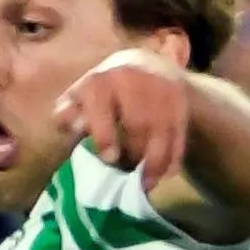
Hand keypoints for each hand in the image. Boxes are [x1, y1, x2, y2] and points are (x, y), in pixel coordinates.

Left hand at [57, 48, 193, 187]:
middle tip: (127, 174)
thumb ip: (69, 113)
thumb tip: (71, 127)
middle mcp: (132, 80)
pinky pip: (178, 134)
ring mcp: (160, 88)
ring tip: (145, 184)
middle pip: (138, 123)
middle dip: (134, 153)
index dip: (105, 134)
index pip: (102, 106)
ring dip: (155, 163)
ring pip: (162, 131)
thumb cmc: (105, 90)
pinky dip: (172, 157)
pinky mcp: (180, 100)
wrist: (147, 66)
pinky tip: (164, 173)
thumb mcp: (81, 95)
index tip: (109, 158)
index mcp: (101, 80)